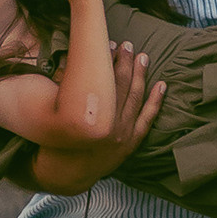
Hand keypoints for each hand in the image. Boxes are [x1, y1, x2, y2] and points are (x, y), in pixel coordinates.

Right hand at [31, 42, 164, 189]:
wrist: (65, 175)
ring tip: (143, 56)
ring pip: (136, 99)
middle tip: (127, 44)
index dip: (107, 59)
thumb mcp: (54, 112)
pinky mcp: (129, 145)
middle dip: (124, 62)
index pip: (103, 80)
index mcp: (90, 117)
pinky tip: (162, 85)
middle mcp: (109, 125)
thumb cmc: (56, 142)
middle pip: (121, 86)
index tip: (108, 43)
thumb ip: (63, 86)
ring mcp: (122, 136)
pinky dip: (155, 102)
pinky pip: (147, 120)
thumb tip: (70, 57)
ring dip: (140, 75)